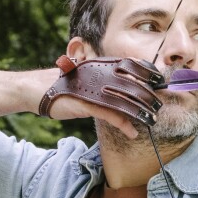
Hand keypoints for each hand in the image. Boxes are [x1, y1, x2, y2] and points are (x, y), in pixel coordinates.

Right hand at [38, 55, 165, 136]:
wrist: (38, 89)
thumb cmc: (64, 85)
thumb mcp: (87, 79)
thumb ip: (104, 82)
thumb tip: (124, 88)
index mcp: (101, 65)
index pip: (130, 64)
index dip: (147, 71)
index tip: (160, 79)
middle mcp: (99, 74)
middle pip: (133, 84)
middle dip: (148, 96)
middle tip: (159, 105)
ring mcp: (94, 89)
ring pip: (125, 100)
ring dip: (141, 111)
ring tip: (151, 120)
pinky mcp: (87, 104)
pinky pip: (110, 115)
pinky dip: (123, 124)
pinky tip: (132, 132)